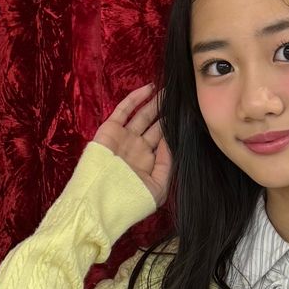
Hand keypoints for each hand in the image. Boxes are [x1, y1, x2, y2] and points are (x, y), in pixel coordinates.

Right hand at [93, 83, 169, 206]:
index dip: (174, 129)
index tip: (187, 116)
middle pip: (155, 126)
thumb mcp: (157, 188)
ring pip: (142, 115)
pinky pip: (124, 110)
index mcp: (148, 164)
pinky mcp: (110, 129)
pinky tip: (150, 89)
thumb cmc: (130, 200)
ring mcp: (124, 138)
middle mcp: (137, 149)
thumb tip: (171, 141)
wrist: (100, 200)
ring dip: (154, 103)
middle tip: (179, 99)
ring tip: (168, 91)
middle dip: (166, 113)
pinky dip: (135, 98)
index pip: (164, 142)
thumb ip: (167, 165)